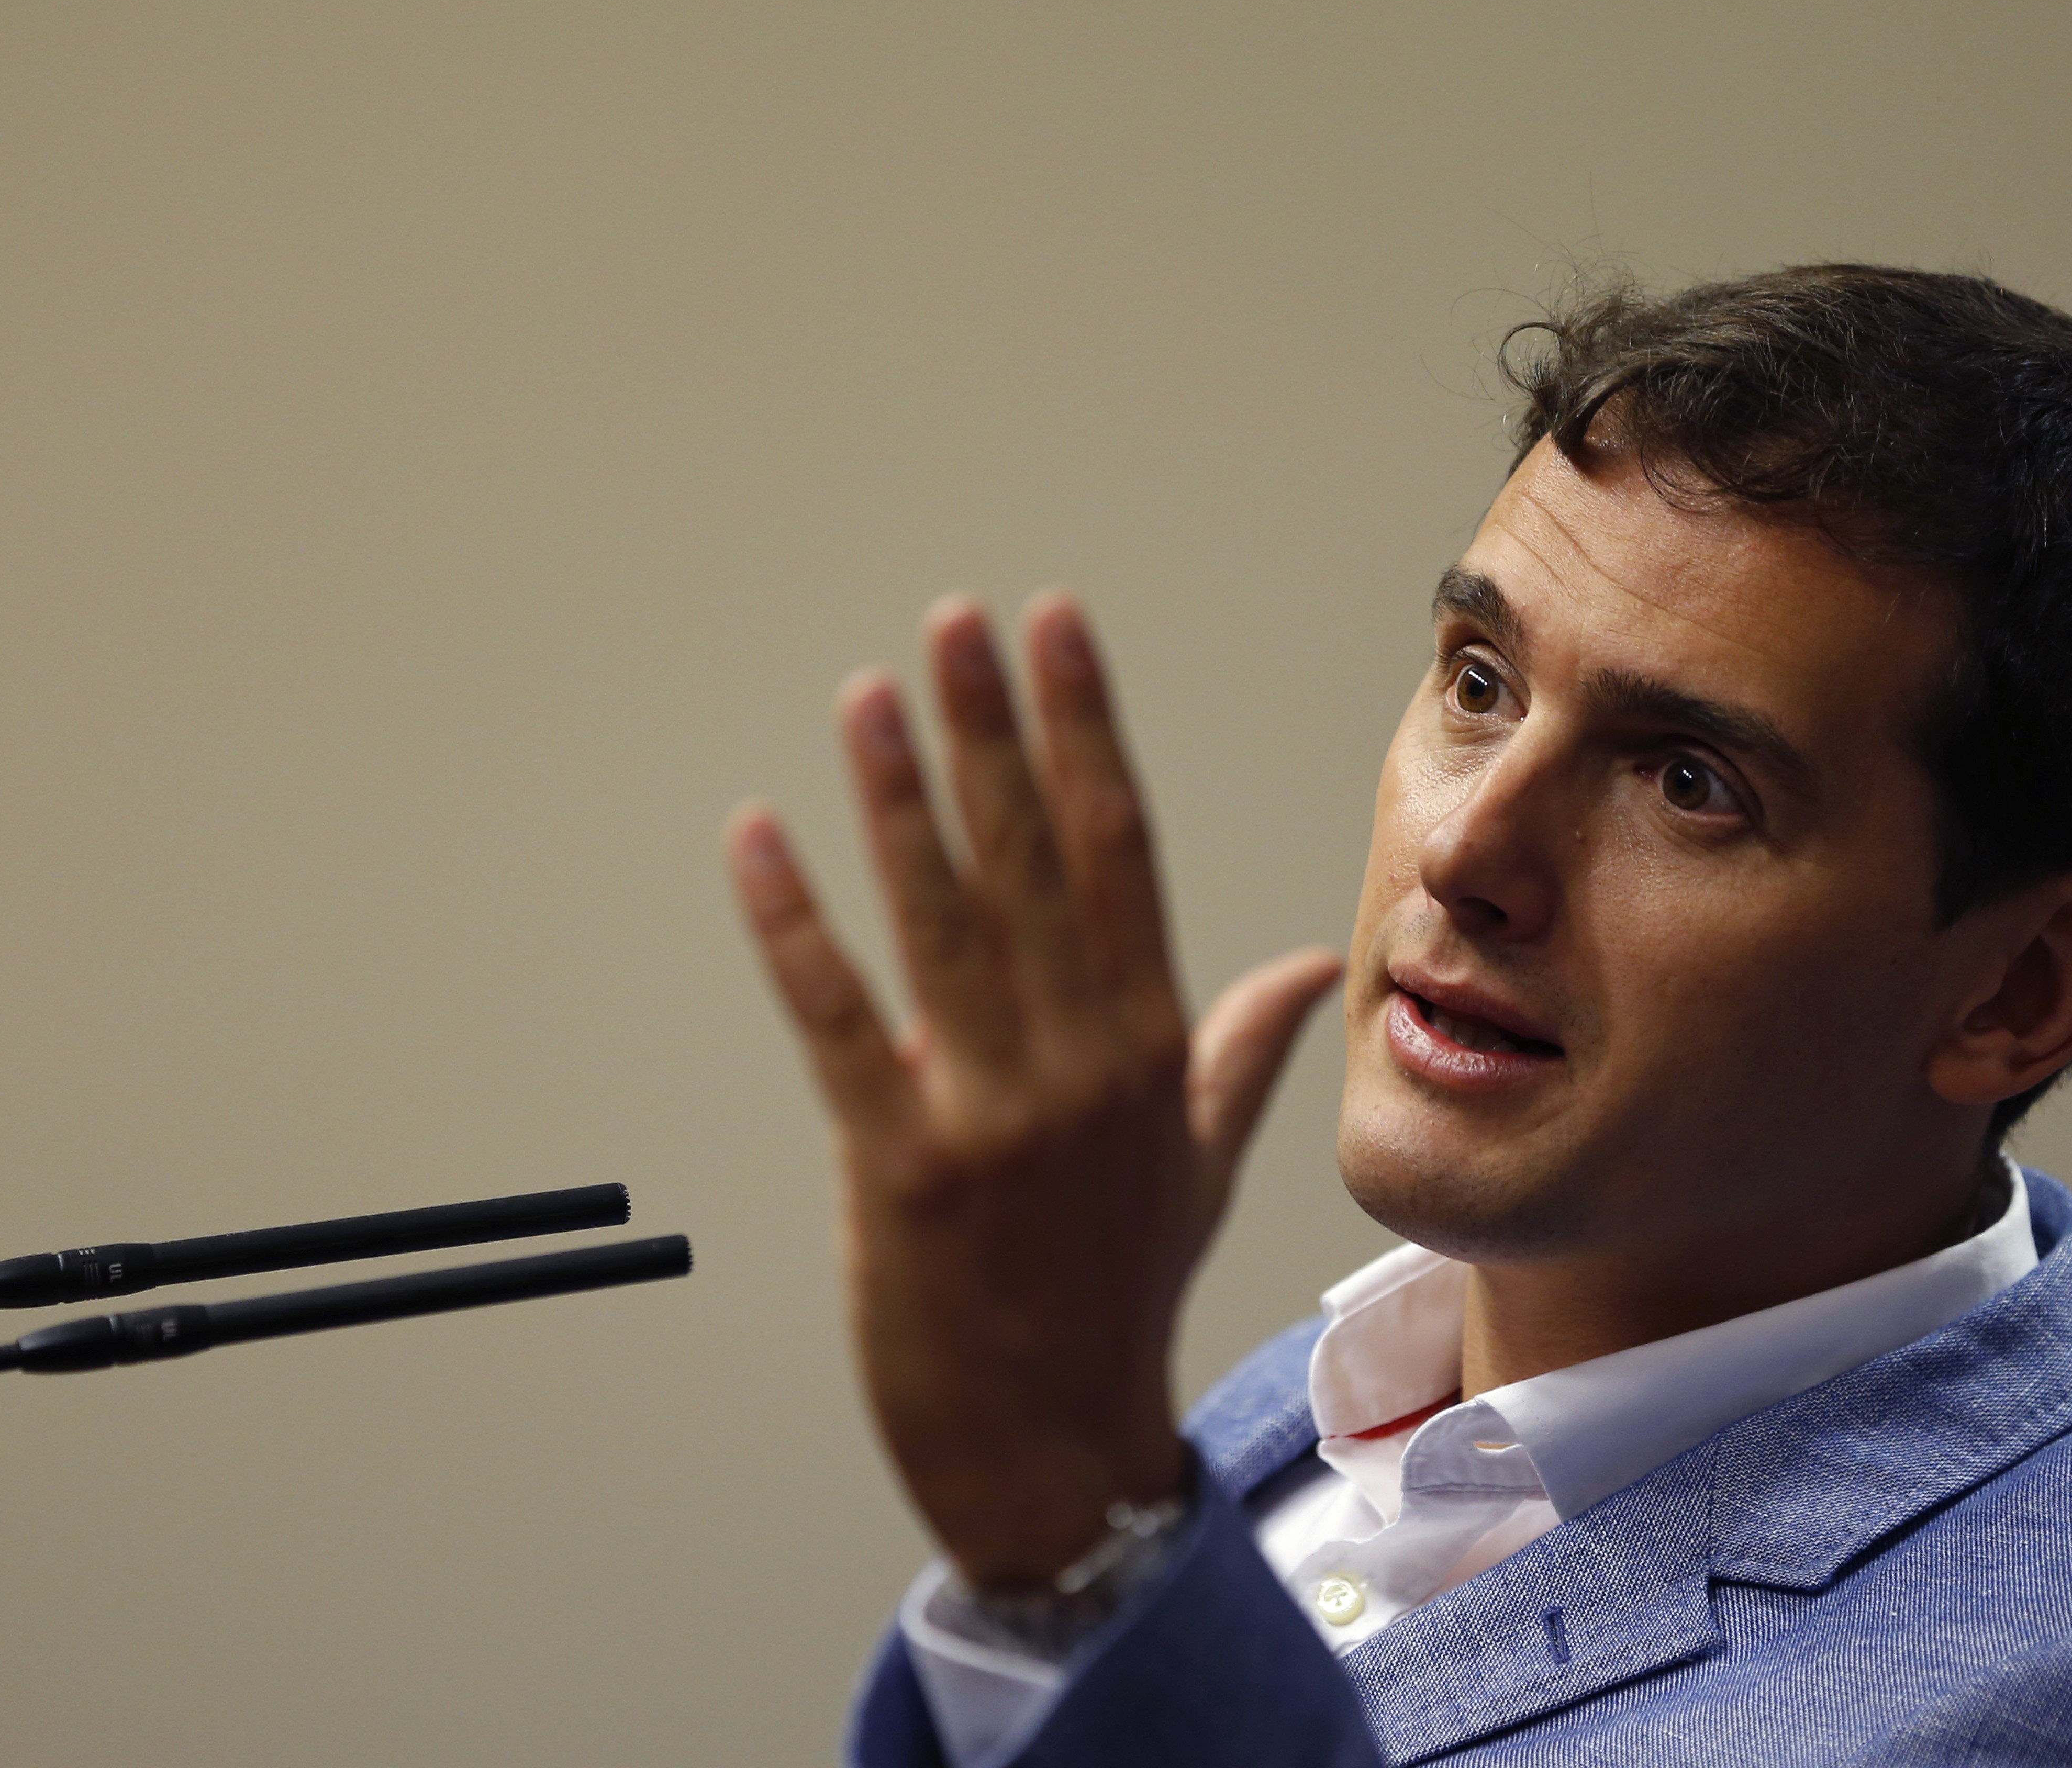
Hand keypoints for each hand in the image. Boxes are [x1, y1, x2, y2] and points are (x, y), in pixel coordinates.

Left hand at [727, 591, 1341, 1585]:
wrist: (1057, 1449)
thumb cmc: (1118, 1300)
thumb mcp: (1198, 1169)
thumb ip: (1241, 1052)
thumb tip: (1310, 967)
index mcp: (1148, 1046)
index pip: (1116, 851)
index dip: (1081, 731)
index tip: (1056, 635)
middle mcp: (1082, 1064)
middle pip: (1032, 860)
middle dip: (992, 729)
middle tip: (957, 621)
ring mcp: (994, 1116)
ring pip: (944, 923)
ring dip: (901, 799)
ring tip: (870, 694)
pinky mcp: (901, 1171)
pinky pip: (839, 1025)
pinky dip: (796, 929)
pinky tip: (761, 839)